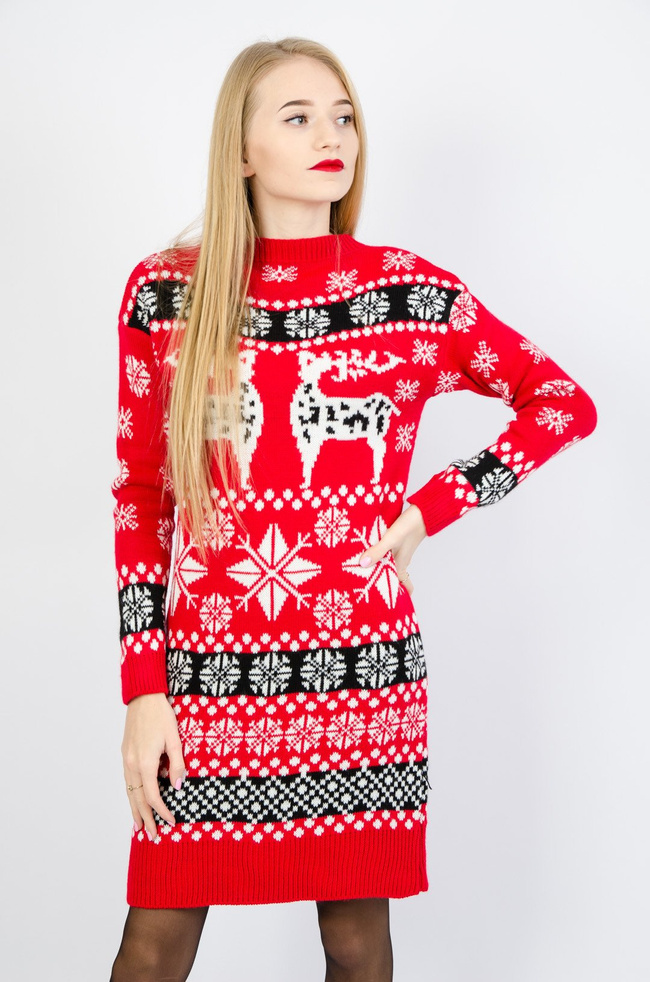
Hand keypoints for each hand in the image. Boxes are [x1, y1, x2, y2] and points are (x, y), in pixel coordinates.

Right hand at [121, 692, 185, 841]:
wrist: (143, 696)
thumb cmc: (161, 715)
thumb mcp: (175, 738)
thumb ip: (177, 764)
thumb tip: (178, 786)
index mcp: (144, 762)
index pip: (152, 796)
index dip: (162, 811)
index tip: (171, 822)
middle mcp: (131, 764)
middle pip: (137, 799)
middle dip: (146, 819)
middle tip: (153, 837)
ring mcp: (126, 759)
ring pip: (129, 792)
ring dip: (135, 811)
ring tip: (139, 828)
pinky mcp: (125, 754)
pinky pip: (127, 781)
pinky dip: (130, 796)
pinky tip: (134, 802)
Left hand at [358, 503, 426, 595]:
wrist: (424, 510)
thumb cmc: (410, 525)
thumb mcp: (391, 539)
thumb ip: (377, 551)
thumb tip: (362, 564)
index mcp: (401, 563)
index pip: (401, 584)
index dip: (399, 594)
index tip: (392, 605)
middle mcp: (401, 559)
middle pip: (395, 576)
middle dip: (387, 584)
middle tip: (372, 591)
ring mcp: (400, 550)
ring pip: (391, 564)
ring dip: (383, 569)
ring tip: (367, 572)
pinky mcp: (399, 541)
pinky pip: (389, 553)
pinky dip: (382, 556)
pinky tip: (372, 551)